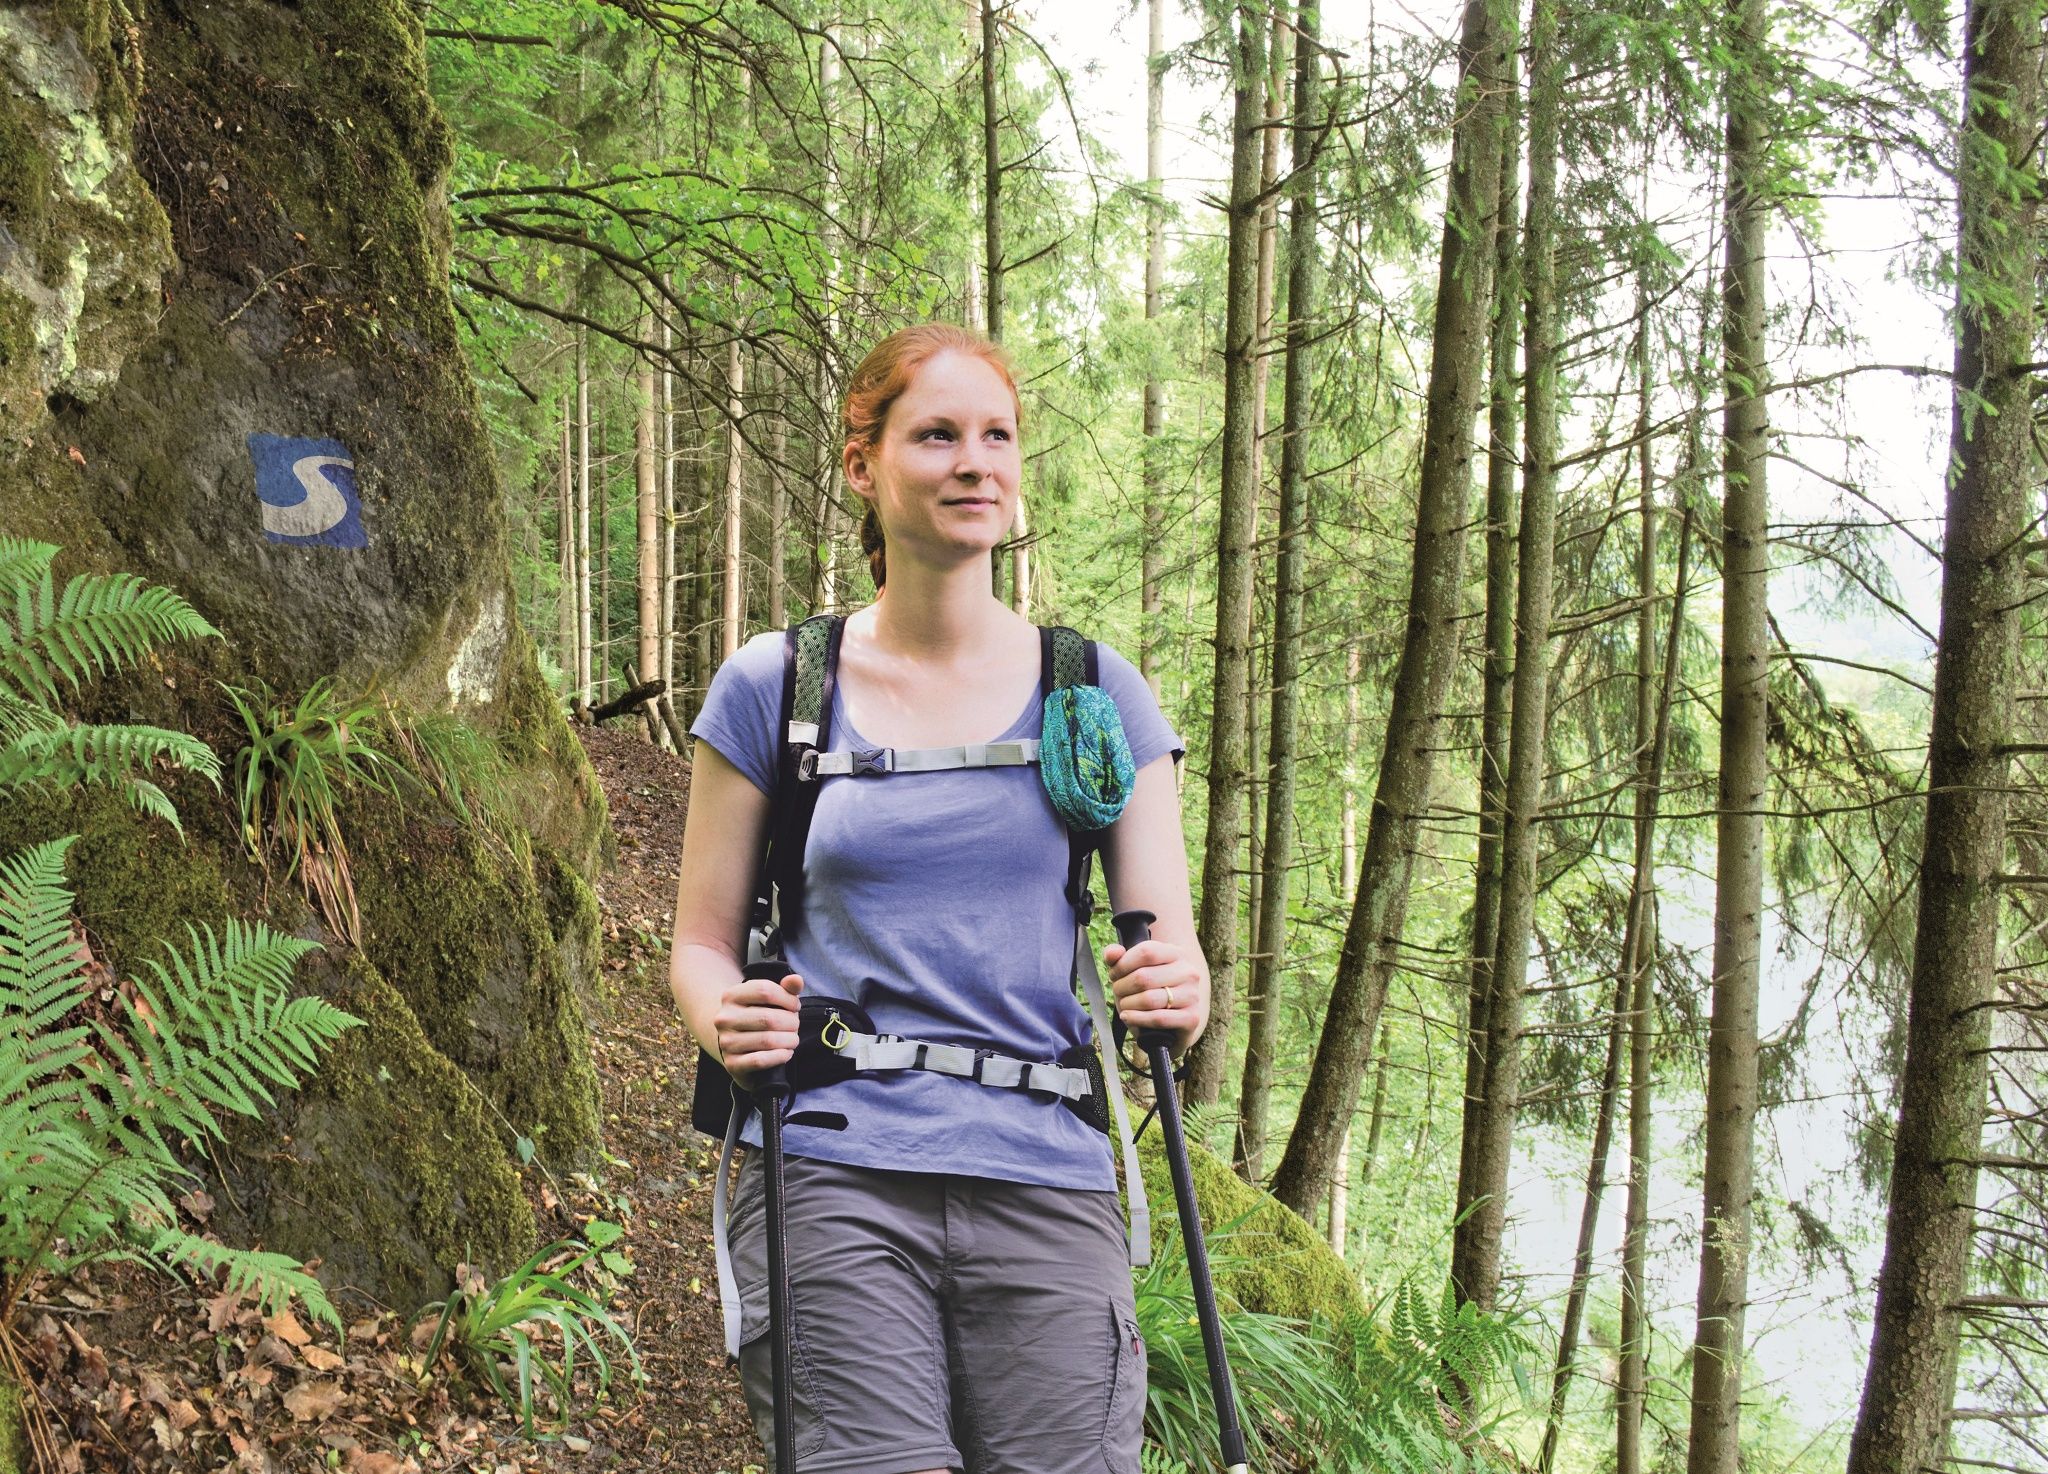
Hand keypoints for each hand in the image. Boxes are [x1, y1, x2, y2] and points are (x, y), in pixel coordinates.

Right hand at [715, 971, 802, 1080]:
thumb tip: (797, 980)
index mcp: (731, 996)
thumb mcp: (770, 999)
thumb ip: (786, 988)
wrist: (736, 1044)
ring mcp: (726, 1042)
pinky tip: (787, 1052)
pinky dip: (779, 1056)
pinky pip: (760, 1060)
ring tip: (793, 1039)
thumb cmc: (758, 1016)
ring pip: (767, 1040)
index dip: (787, 998)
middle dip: (791, 1022)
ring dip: (789, 1040)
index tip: (795, 1006)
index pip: (765, 991)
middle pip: (768, 1018)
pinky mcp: (732, 1063)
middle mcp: (724, 1018)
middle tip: (795, 1025)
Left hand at [1105, 937, 1206, 1054]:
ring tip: (1124, 1005)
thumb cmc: (1148, 990)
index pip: (1146, 952)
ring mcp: (1192, 995)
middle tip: (1118, 992)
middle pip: (1144, 977)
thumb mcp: (1131, 971)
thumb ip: (1117, 958)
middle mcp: (1188, 972)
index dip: (1123, 964)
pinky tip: (1127, 1017)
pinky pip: (1158, 1018)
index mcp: (1176, 953)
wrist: (1173, 1021)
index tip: (1114, 974)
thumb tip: (1112, 953)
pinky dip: (1137, 1019)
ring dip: (1128, 1004)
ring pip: (1149, 999)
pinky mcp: (1192, 1018)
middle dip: (1122, 987)